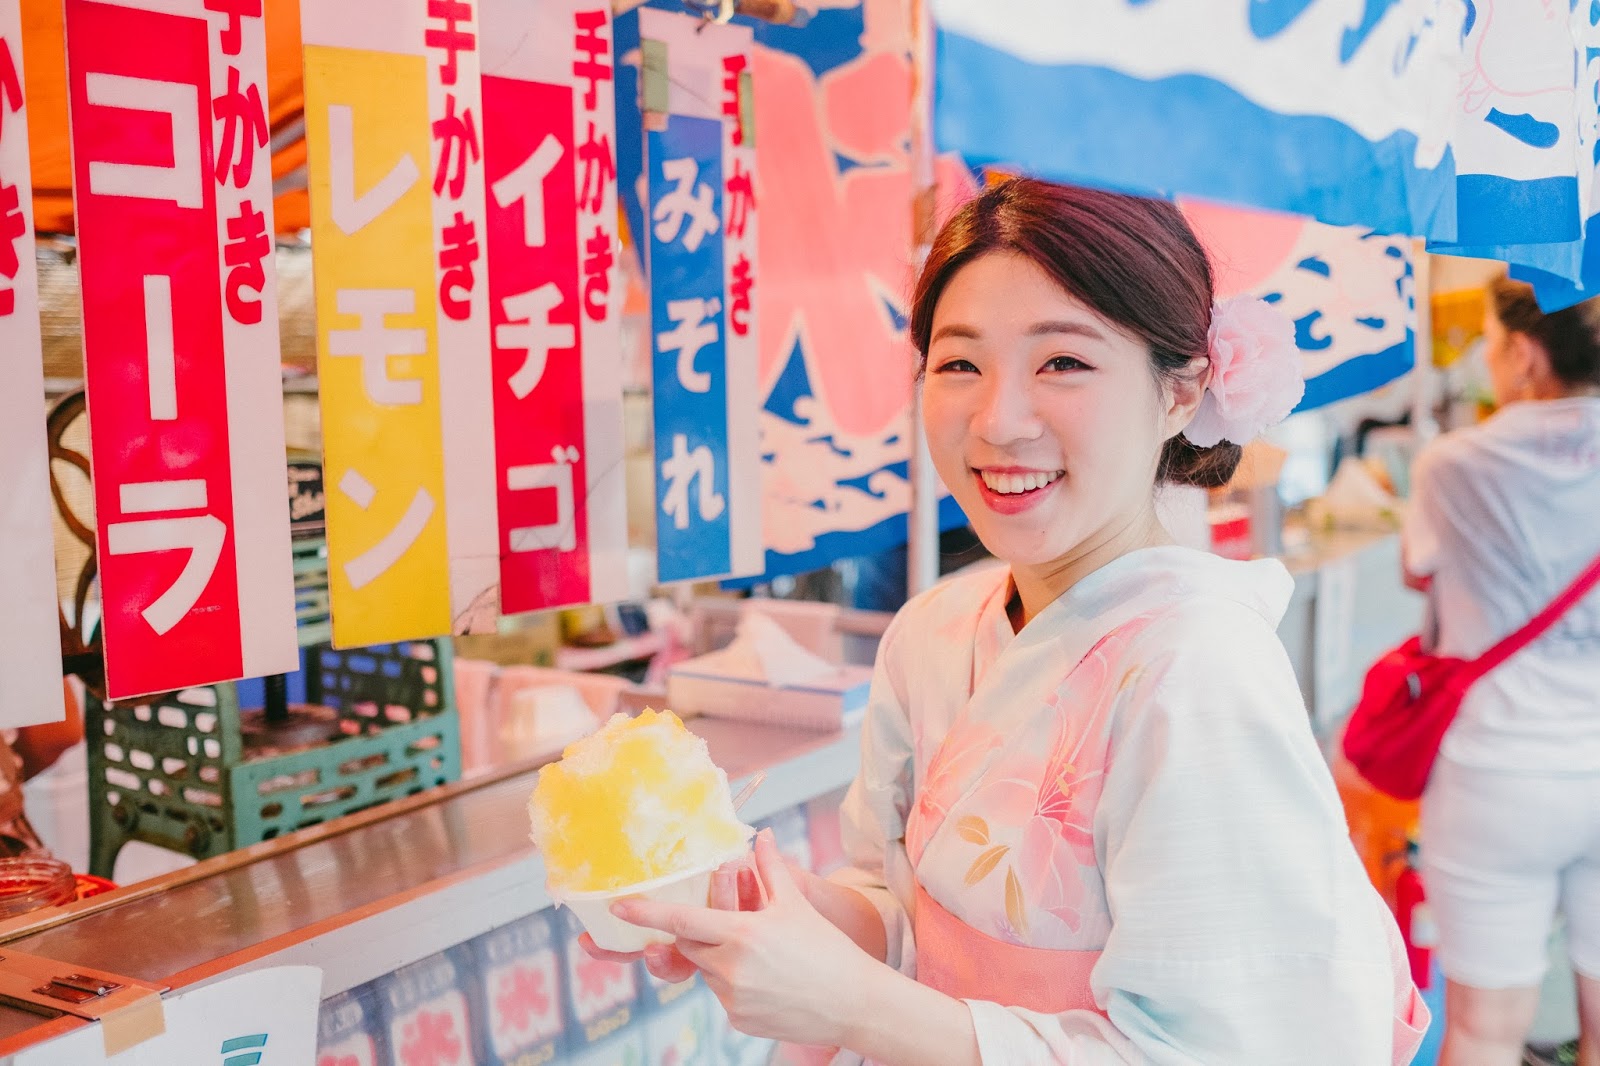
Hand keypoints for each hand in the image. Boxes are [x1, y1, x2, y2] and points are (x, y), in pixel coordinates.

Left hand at [611, 829, 874, 1046]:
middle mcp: (731, 968)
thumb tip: (760, 835)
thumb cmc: (827, 949)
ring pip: (708, 971)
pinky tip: (770, 983)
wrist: (855, 1002)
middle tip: (735, 927)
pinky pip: (724, 996)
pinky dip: (736, 986)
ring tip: (765, 959)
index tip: (620, 907)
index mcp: (742, 933)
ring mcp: (733, 999)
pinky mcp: (739, 1020)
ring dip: (721, 960)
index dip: (647, 913)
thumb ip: (770, 868)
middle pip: (691, 944)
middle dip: (702, 933)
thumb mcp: (796, 905)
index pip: (683, 919)